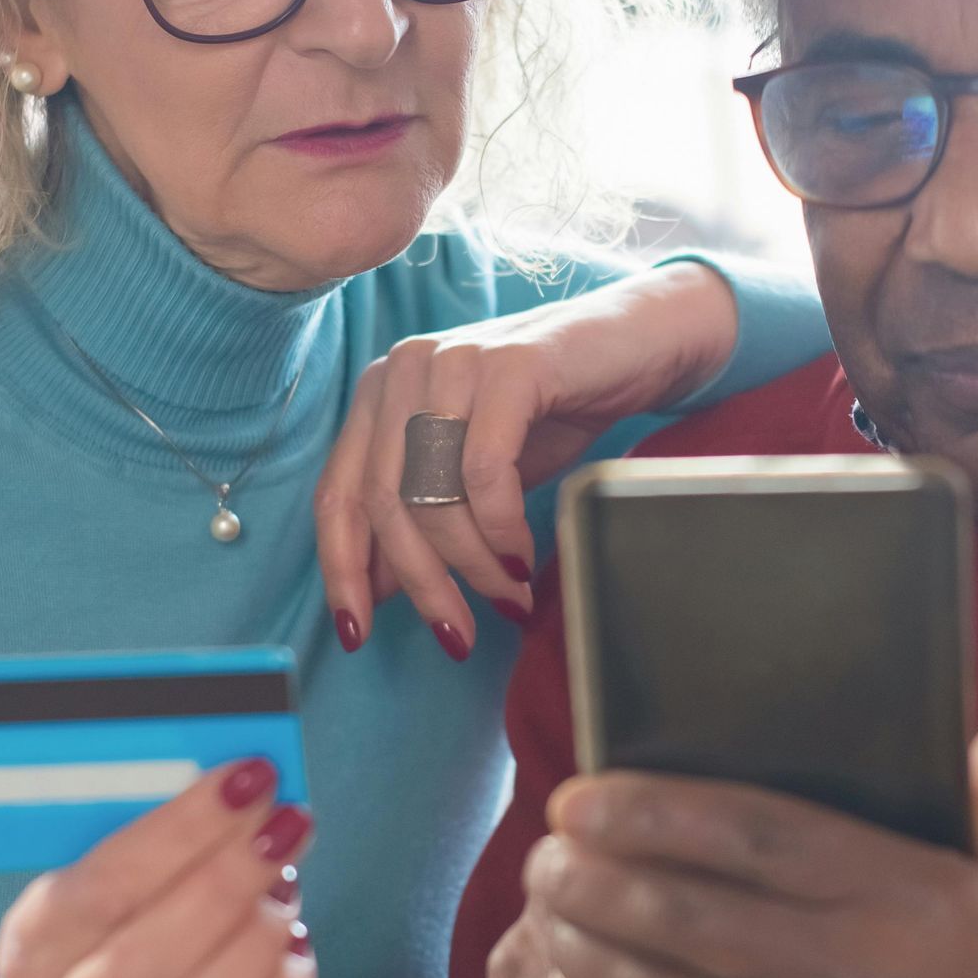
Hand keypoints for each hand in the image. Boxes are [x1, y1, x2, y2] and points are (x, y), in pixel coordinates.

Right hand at [0, 759, 316, 977]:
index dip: (182, 831)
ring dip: (262, 934)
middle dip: (230, 879)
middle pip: (149, 959)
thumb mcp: (92, 888)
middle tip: (285, 822)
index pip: (103, 888)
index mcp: (34, 950)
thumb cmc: (108, 944)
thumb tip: (239, 786)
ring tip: (285, 881)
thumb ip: (147, 842)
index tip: (246, 779)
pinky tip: (292, 943)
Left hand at [314, 261, 737, 656]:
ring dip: (471, 564)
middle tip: (458, 633)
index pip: (338, 495)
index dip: (343, 572)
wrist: (640, 345)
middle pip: (385, 503)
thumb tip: (376, 593)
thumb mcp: (474, 474)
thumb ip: (422, 520)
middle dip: (421, 583)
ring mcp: (453, 362)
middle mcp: (404, 370)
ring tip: (508, 594)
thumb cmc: (553, 411)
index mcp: (381, 393)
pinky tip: (522, 557)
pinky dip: (502, 529)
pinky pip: (486, 472)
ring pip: (433, 492)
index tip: (357, 633)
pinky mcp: (507, 366)